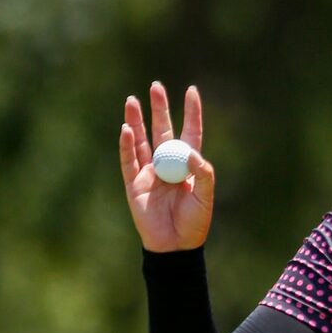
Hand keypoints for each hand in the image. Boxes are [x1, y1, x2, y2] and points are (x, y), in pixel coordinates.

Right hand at [119, 81, 214, 252]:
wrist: (174, 246)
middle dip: (158, 108)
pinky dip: (126, 145)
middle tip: (155, 86)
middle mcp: (167, 164)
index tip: (191, 90)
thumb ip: (202, 173)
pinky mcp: (134, 184)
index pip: (190, 132)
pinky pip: (128, 161)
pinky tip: (125, 128)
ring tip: (131, 99)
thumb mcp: (205, 196)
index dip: (191, 112)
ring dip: (136, 120)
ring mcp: (149, 172)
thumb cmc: (195, 222)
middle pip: (161, 130)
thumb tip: (190, 151)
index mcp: (188, 164)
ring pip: (141, 140)